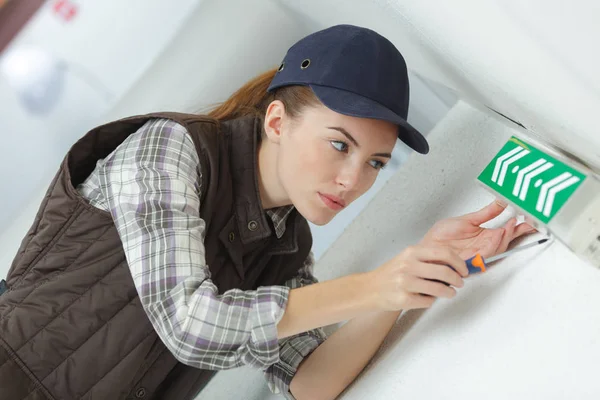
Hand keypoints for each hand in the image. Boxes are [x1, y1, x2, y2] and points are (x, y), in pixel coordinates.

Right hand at [369, 244, 467, 310]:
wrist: (370, 289)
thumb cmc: (392, 274)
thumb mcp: (407, 258)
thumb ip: (428, 259)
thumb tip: (455, 265)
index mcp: (411, 252)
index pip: (444, 253)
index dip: (459, 262)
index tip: (463, 270)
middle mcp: (408, 266)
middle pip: (445, 272)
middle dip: (458, 280)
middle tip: (460, 283)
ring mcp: (405, 283)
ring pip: (439, 289)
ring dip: (449, 292)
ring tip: (449, 293)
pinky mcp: (404, 299)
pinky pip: (428, 301)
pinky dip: (431, 301)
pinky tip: (427, 298)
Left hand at [421, 201, 536, 259]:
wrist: (427, 248)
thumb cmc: (441, 237)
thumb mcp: (467, 220)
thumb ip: (486, 212)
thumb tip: (501, 202)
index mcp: (485, 236)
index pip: (507, 231)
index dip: (520, 226)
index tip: (529, 218)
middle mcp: (484, 246)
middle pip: (507, 240)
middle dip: (519, 231)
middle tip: (527, 222)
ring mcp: (479, 253)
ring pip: (499, 246)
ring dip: (507, 235)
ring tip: (512, 224)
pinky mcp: (471, 260)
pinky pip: (486, 253)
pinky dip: (494, 243)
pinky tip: (499, 233)